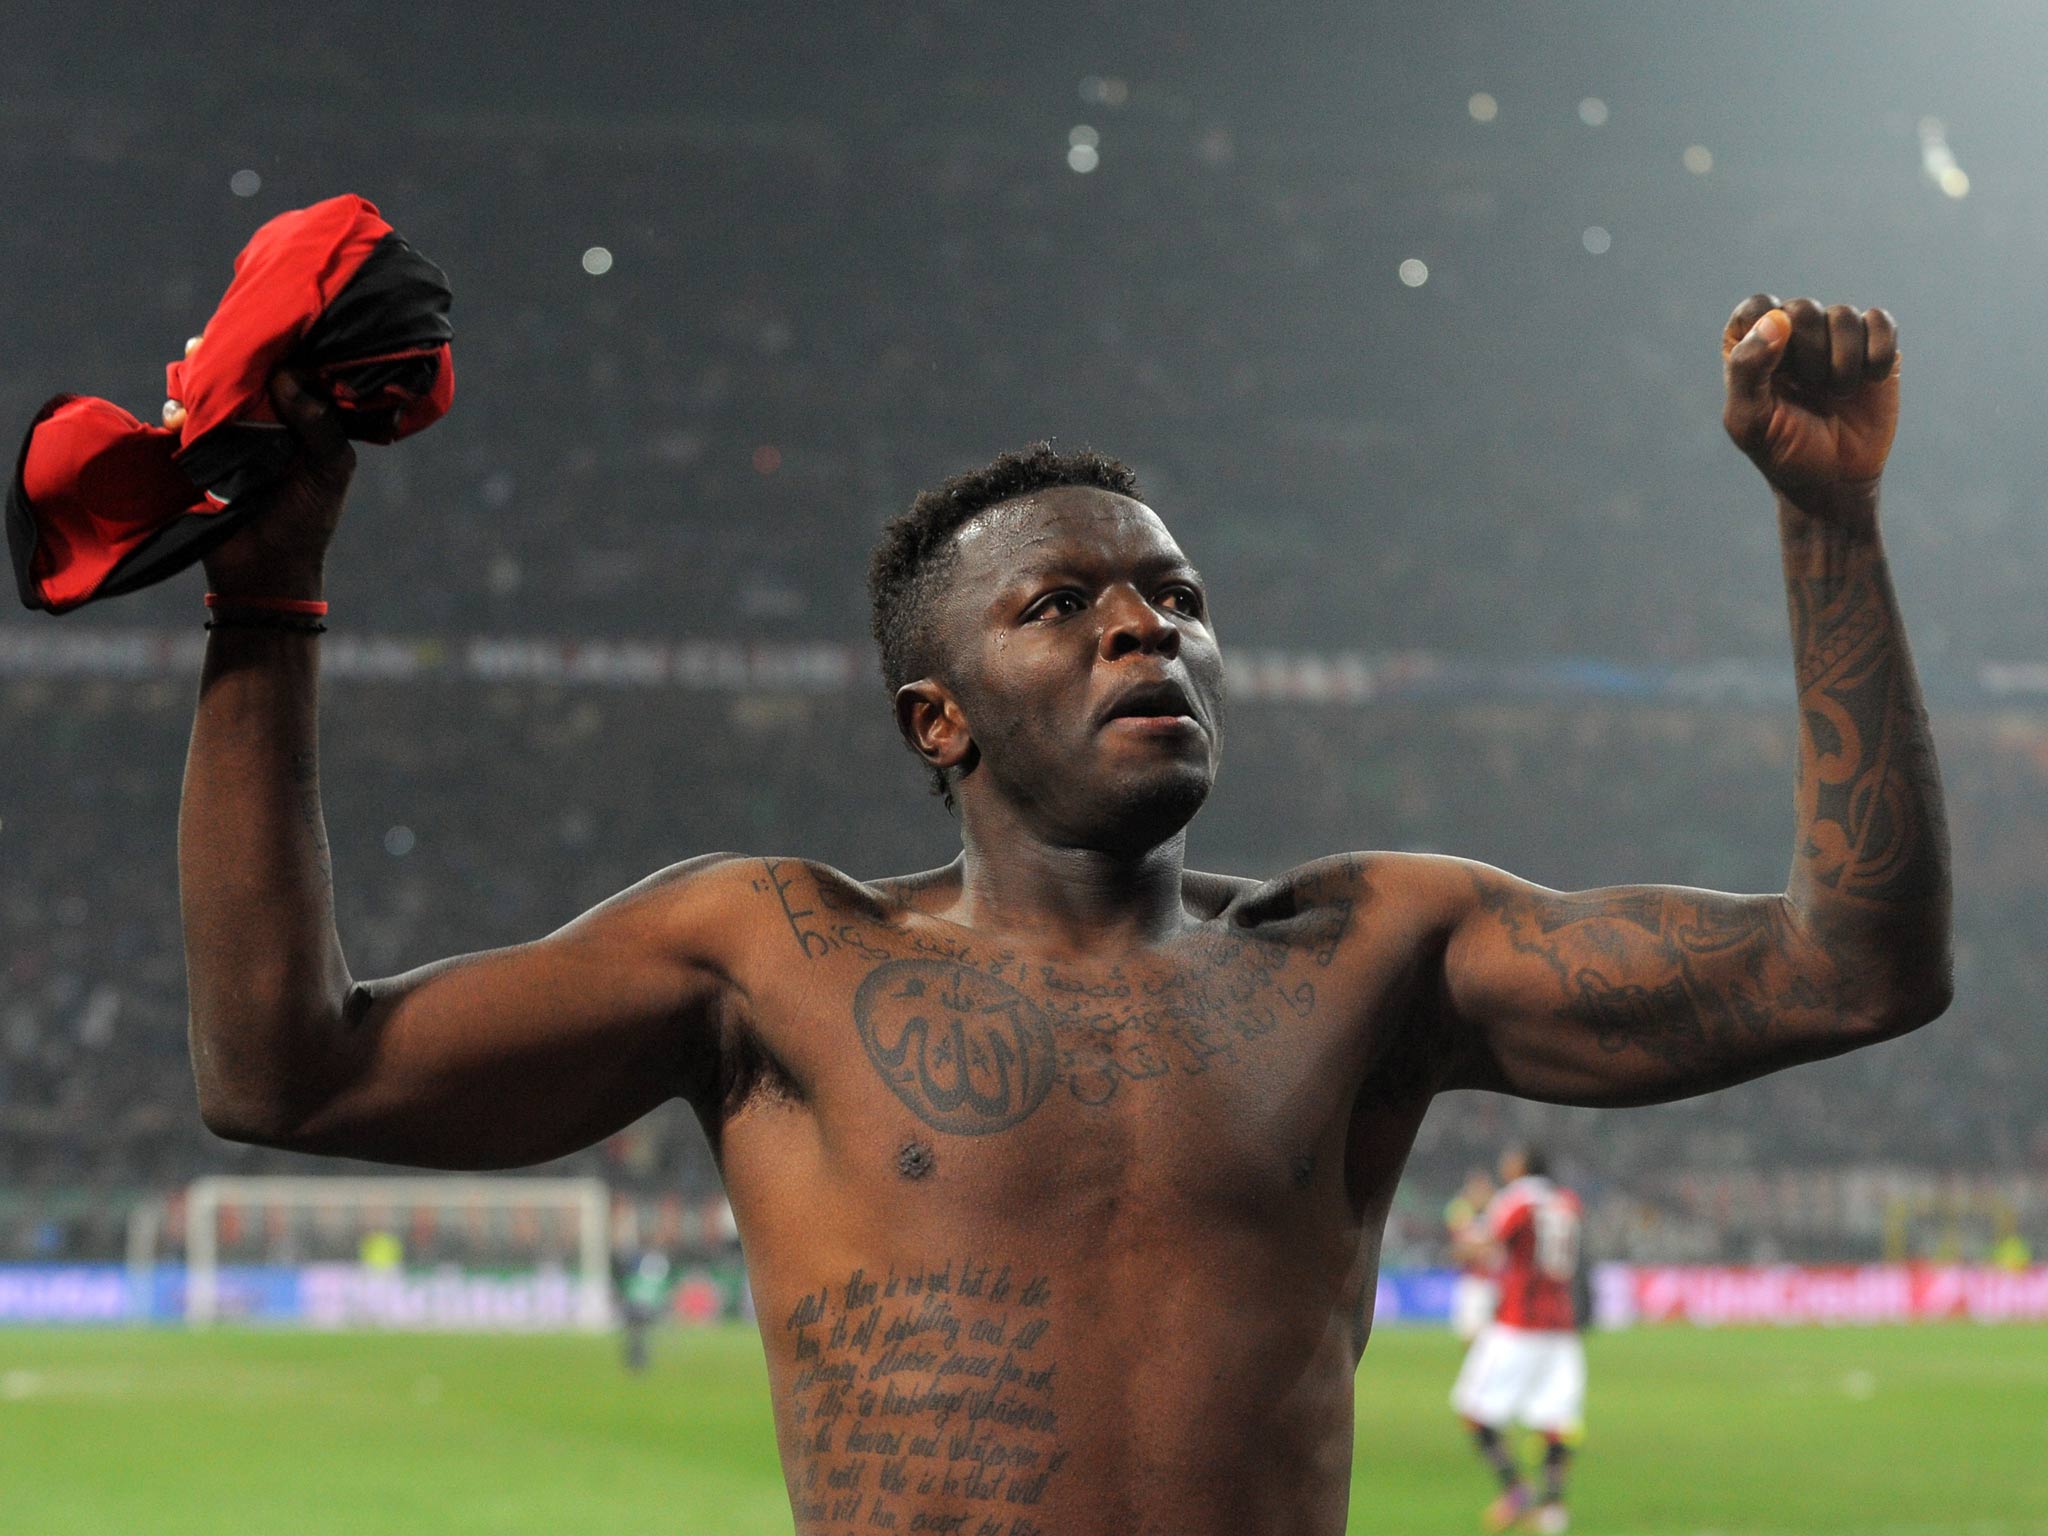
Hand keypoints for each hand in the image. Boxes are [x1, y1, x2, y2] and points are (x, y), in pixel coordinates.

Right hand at [172, 337, 356, 596]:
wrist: (266, 570)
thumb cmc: (308, 519)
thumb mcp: (329, 469)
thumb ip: (319, 423)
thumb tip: (286, 374)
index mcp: (304, 419)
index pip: (289, 369)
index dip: (276, 346)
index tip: (261, 323)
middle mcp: (268, 420)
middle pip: (242, 372)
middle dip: (223, 353)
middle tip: (208, 342)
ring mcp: (231, 434)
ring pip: (208, 390)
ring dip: (195, 378)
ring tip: (190, 374)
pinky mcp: (200, 452)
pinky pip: (183, 419)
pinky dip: (177, 412)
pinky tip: (179, 417)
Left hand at [1721, 294, 1898, 515]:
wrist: (1834, 480)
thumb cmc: (1782, 451)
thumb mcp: (1749, 420)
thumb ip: (1748, 369)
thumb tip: (1777, 319)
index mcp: (1751, 347)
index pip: (1756, 308)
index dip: (1768, 334)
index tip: (1776, 373)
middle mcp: (1791, 335)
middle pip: (1802, 309)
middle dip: (1808, 356)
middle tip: (1809, 391)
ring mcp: (1834, 338)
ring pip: (1843, 316)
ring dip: (1843, 363)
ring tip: (1837, 395)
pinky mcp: (1873, 345)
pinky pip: (1880, 323)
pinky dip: (1877, 354)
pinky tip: (1868, 382)